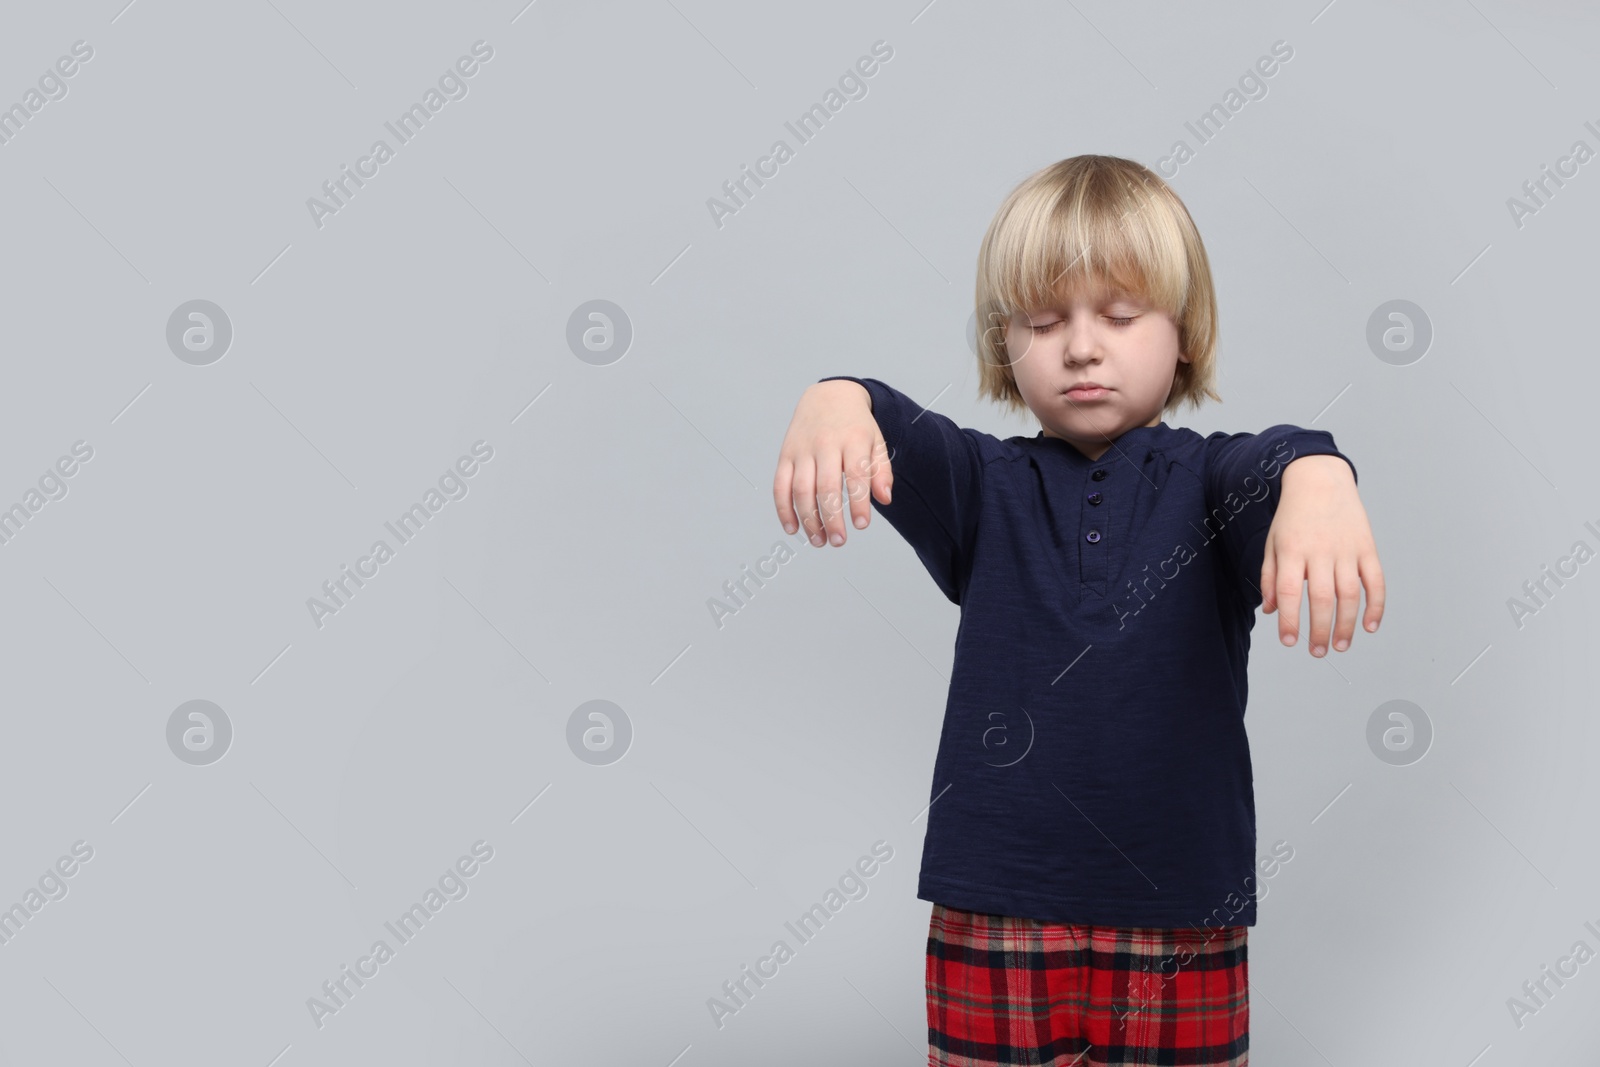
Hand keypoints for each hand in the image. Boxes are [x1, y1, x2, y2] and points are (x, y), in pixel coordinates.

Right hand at [773, 381, 892, 546]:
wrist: (829, 396)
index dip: (858, 502)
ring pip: (801, 490)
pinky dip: (783, 510)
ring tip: (819, 541)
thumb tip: (885, 499)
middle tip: (839, 541)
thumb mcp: (876, 441)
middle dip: (831, 518)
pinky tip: (793, 529)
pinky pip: (780, 485)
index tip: (861, 525)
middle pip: (826, 487)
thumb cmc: (856, 426)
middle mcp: (825, 444)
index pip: (856, 475)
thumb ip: (882, 470)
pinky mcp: (785, 455)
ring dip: (808, 520)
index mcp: (852, 440)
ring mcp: (802, 450)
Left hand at [1260, 455, 1384, 655]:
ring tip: (1341, 645)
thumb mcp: (1272, 542)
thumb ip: (1269, 577)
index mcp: (1292, 550)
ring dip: (1346, 625)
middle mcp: (1320, 551)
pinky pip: (1376, 581)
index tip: (1289, 642)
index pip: (1288, 592)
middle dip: (1319, 630)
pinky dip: (1376, 606)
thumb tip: (1270, 610)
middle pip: (1320, 598)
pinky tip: (1370, 626)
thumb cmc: (1293, 516)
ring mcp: (1347, 549)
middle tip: (1317, 652)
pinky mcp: (1368, 548)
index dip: (1289, 620)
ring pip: (1349, 594)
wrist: (1320, 480)